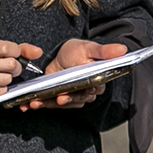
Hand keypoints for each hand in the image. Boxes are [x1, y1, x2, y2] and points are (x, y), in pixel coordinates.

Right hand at [0, 38, 44, 111]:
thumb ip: (15, 49)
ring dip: (7, 80)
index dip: (16, 52)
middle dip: (14, 68)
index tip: (16, 55)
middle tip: (10, 69)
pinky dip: (1, 90)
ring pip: (6, 79)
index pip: (4, 47)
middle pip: (9, 65)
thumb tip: (36, 52)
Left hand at [7, 38, 128, 112]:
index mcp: (96, 80)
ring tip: (37, 103)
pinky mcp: (56, 97)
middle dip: (68, 100)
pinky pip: (50, 103)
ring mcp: (70, 96)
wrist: (58, 53)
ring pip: (63, 103)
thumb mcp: (90, 48)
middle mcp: (85, 91)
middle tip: (60, 98)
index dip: (89, 91)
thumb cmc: (78, 50)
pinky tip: (30, 104)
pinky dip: (40, 104)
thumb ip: (104, 52)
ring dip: (50, 104)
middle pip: (79, 99)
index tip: (85, 90)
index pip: (95, 89)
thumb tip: (123, 50)